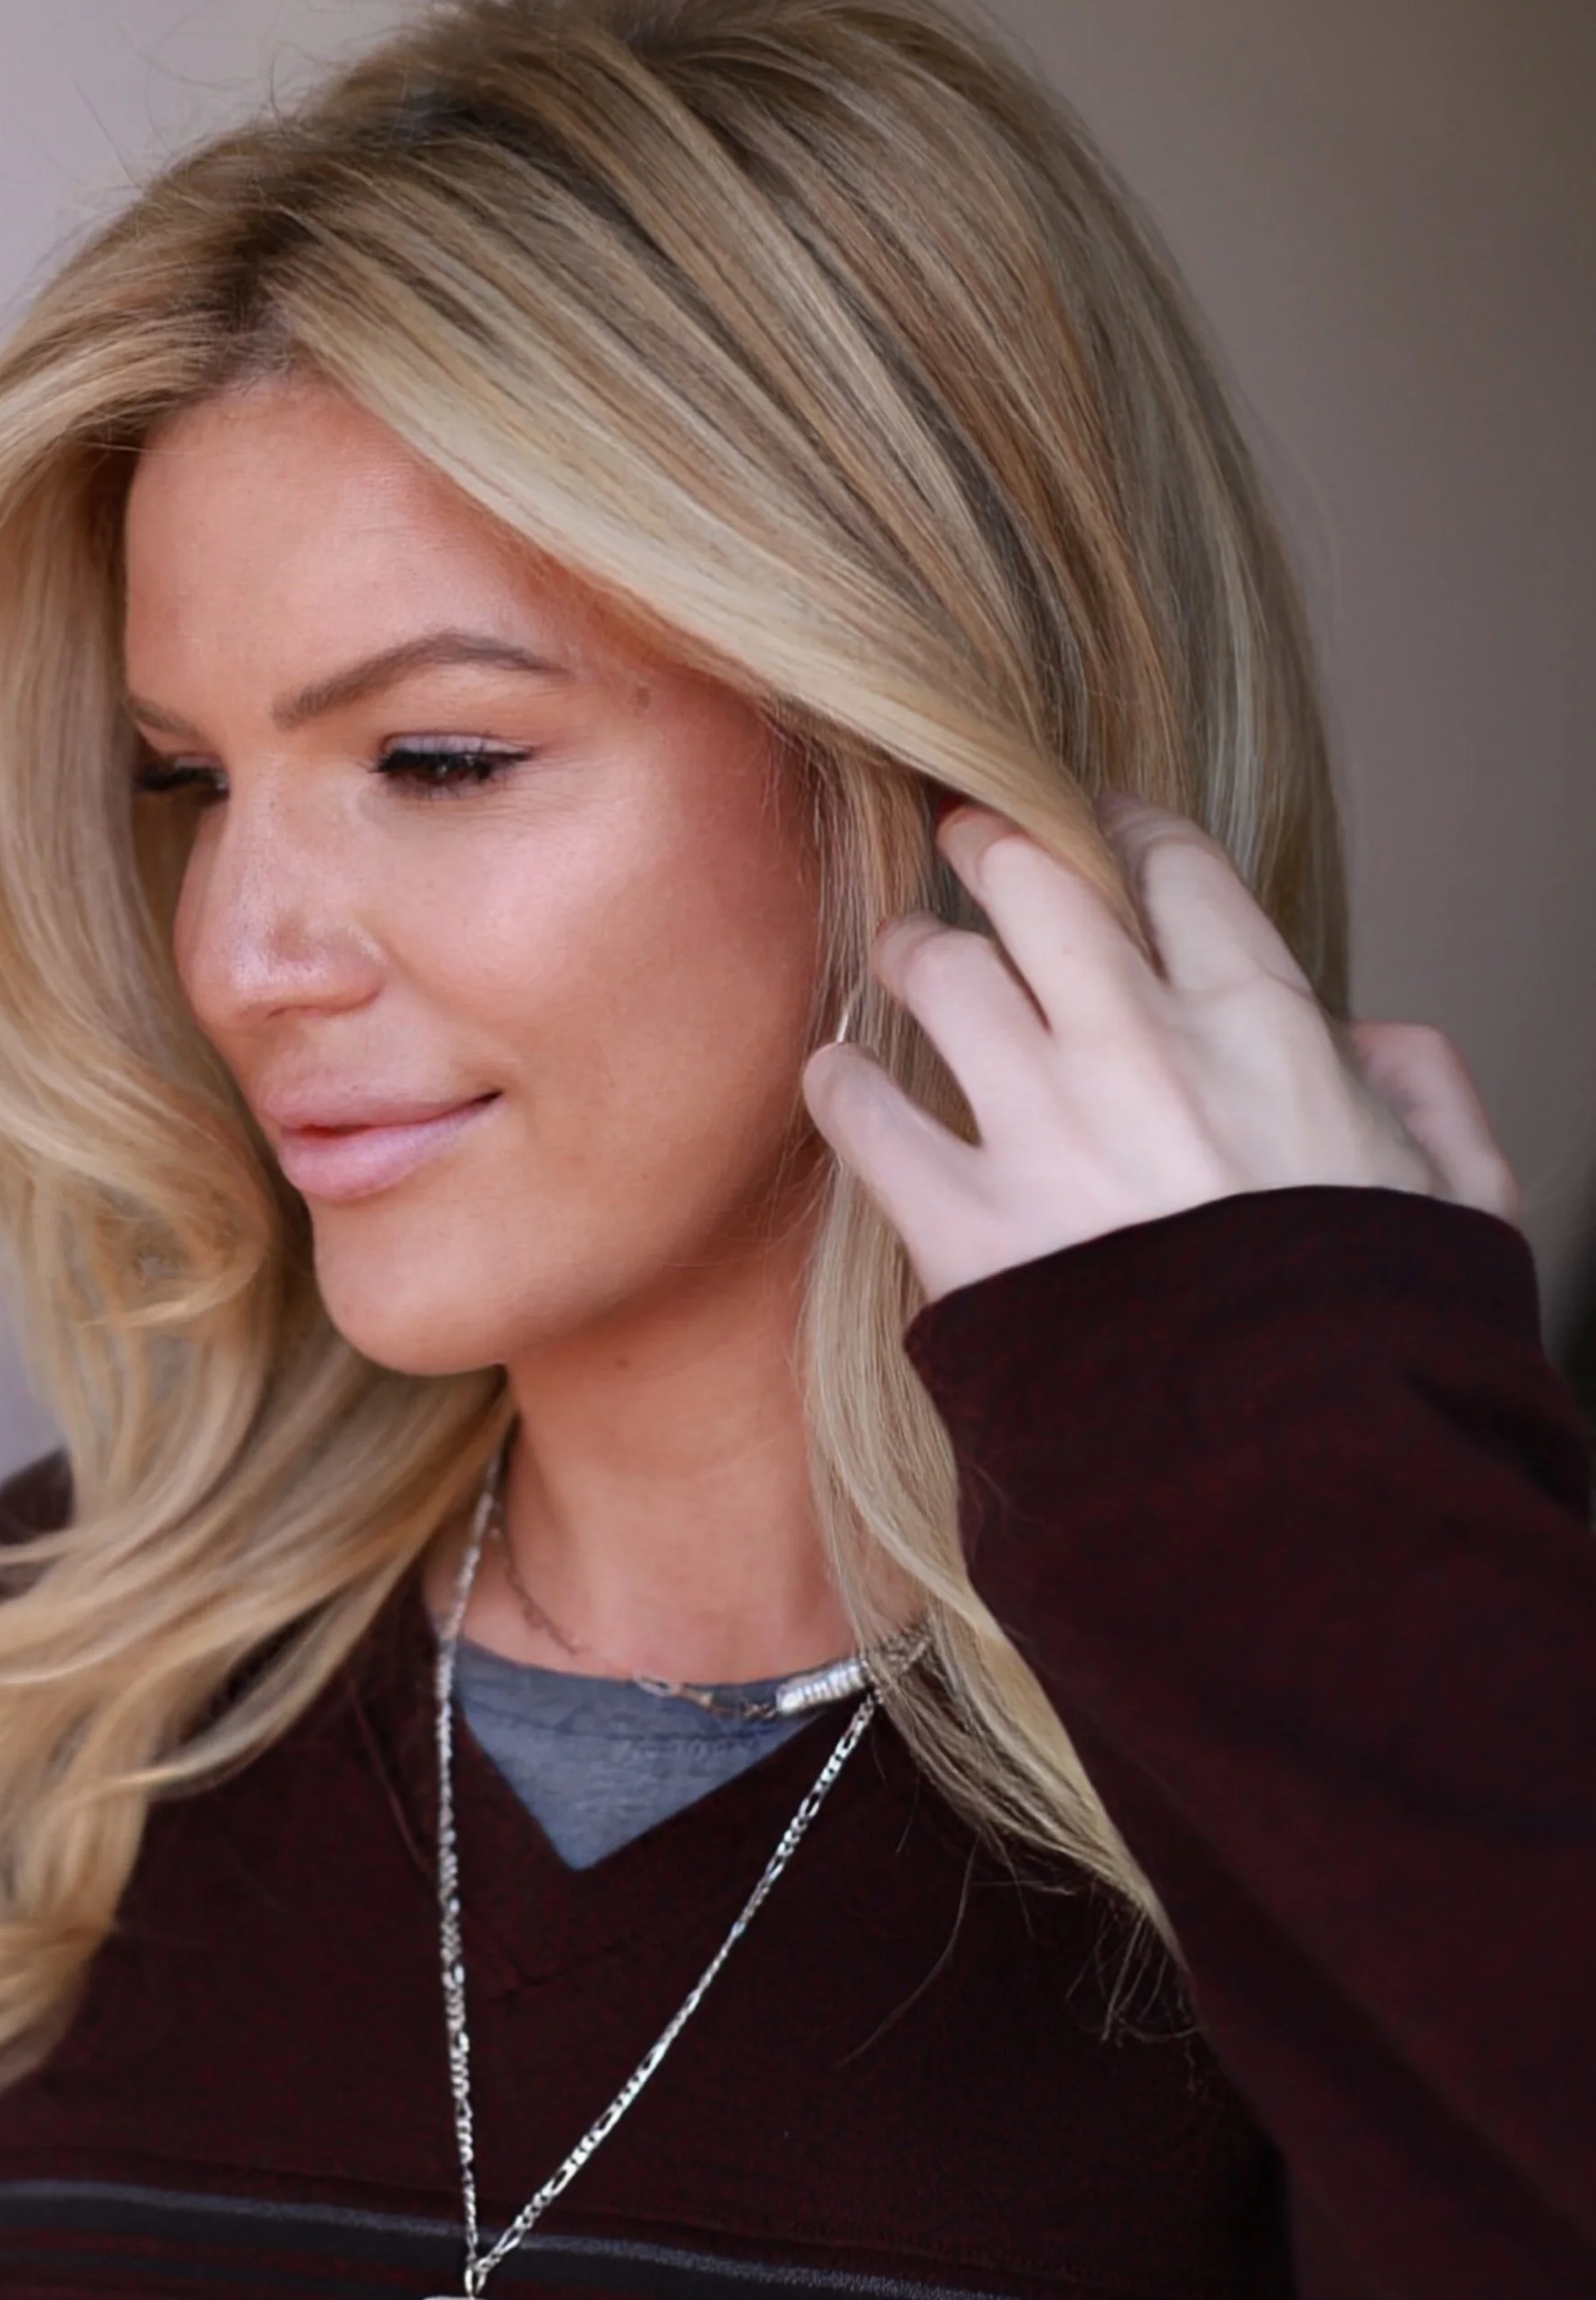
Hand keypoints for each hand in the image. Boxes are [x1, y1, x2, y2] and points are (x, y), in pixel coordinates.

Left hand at [802, 790, 1521, 1305]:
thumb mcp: (1461, 1200)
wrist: (1298, 1478)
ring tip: (906, 955)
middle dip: (989, 842)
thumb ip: (1428, 1096)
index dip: (1124, 828)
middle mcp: (1141, 1050)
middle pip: (1031, 880)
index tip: (1097, 821)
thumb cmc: (1386, 1342)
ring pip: (937, 970)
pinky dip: (840, 1084)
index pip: (1174, 870)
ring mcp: (1044, 1131)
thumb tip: (1378, 1044)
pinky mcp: (963, 1226)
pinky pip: (862, 1113)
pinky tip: (837, 1077)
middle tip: (966, 839)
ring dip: (912, 950)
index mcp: (1266, 1027)